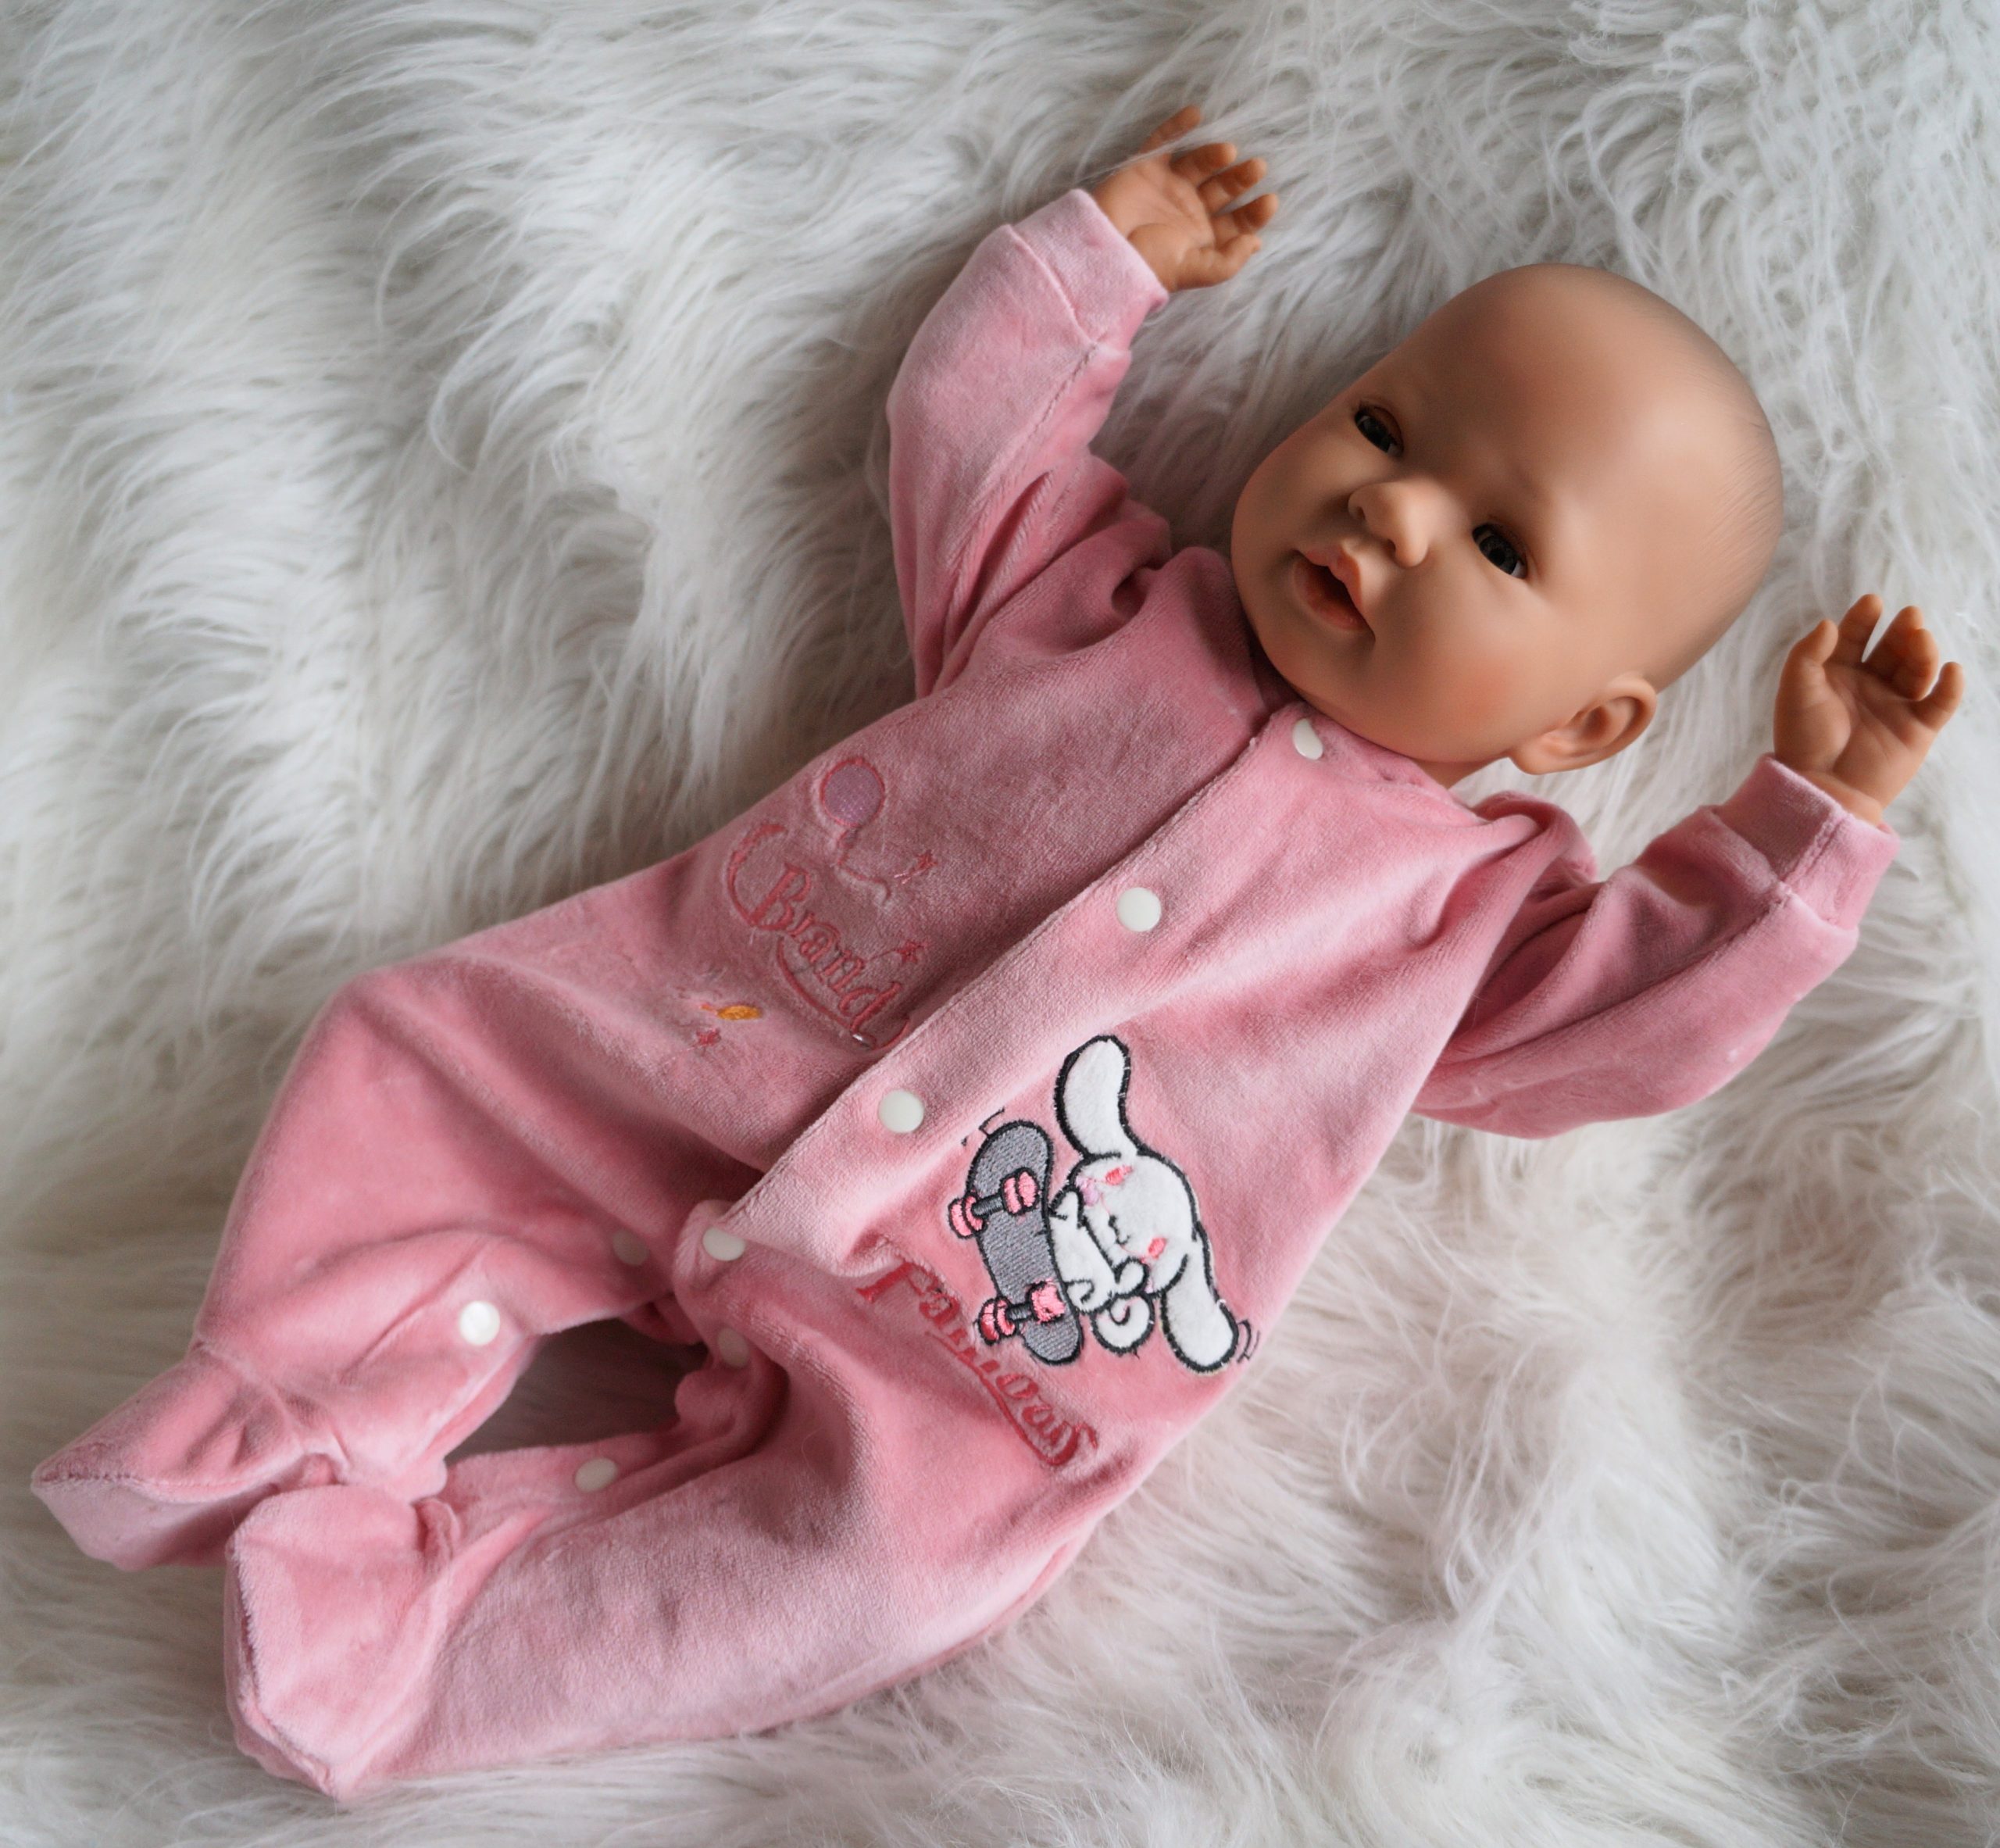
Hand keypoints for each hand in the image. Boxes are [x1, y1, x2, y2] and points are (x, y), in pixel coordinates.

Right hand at [1089, 103, 1277, 292]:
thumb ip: (1227, 262)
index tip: (1269, 201)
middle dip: (1241, 178)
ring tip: (1228, 151)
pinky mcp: (1147, 167)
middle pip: (1224, 188)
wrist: (1104, 251)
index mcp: (1203, 236)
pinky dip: (1178, 126)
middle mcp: (1190, 209)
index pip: (1237, 220)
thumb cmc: (1148, 265)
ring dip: (1215, 154)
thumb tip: (1255, 244)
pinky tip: (1195, 115)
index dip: (1255, 211)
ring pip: (1200, 163)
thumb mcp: (1193, 271)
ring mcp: (1169, 186)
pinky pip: (1164, 141)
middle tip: (1256, 168)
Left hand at [1773, 596, 1964, 824]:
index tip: (1872, 603)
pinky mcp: (1917, 729)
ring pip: (1917, 670)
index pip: (1853, 637)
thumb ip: (1807, 655)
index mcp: (1836, 674)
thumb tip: (1829, 622)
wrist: (1822, 787)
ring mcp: (1894, 705)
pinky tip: (1951, 670)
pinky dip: (1950, 686)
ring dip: (1924, 653)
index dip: (1863, 619)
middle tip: (1910, 617)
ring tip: (1921, 639)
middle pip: (1892, 649)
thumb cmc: (1802, 740)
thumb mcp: (1795, 692)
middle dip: (1902, 631)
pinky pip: (1940, 703)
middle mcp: (1868, 686)